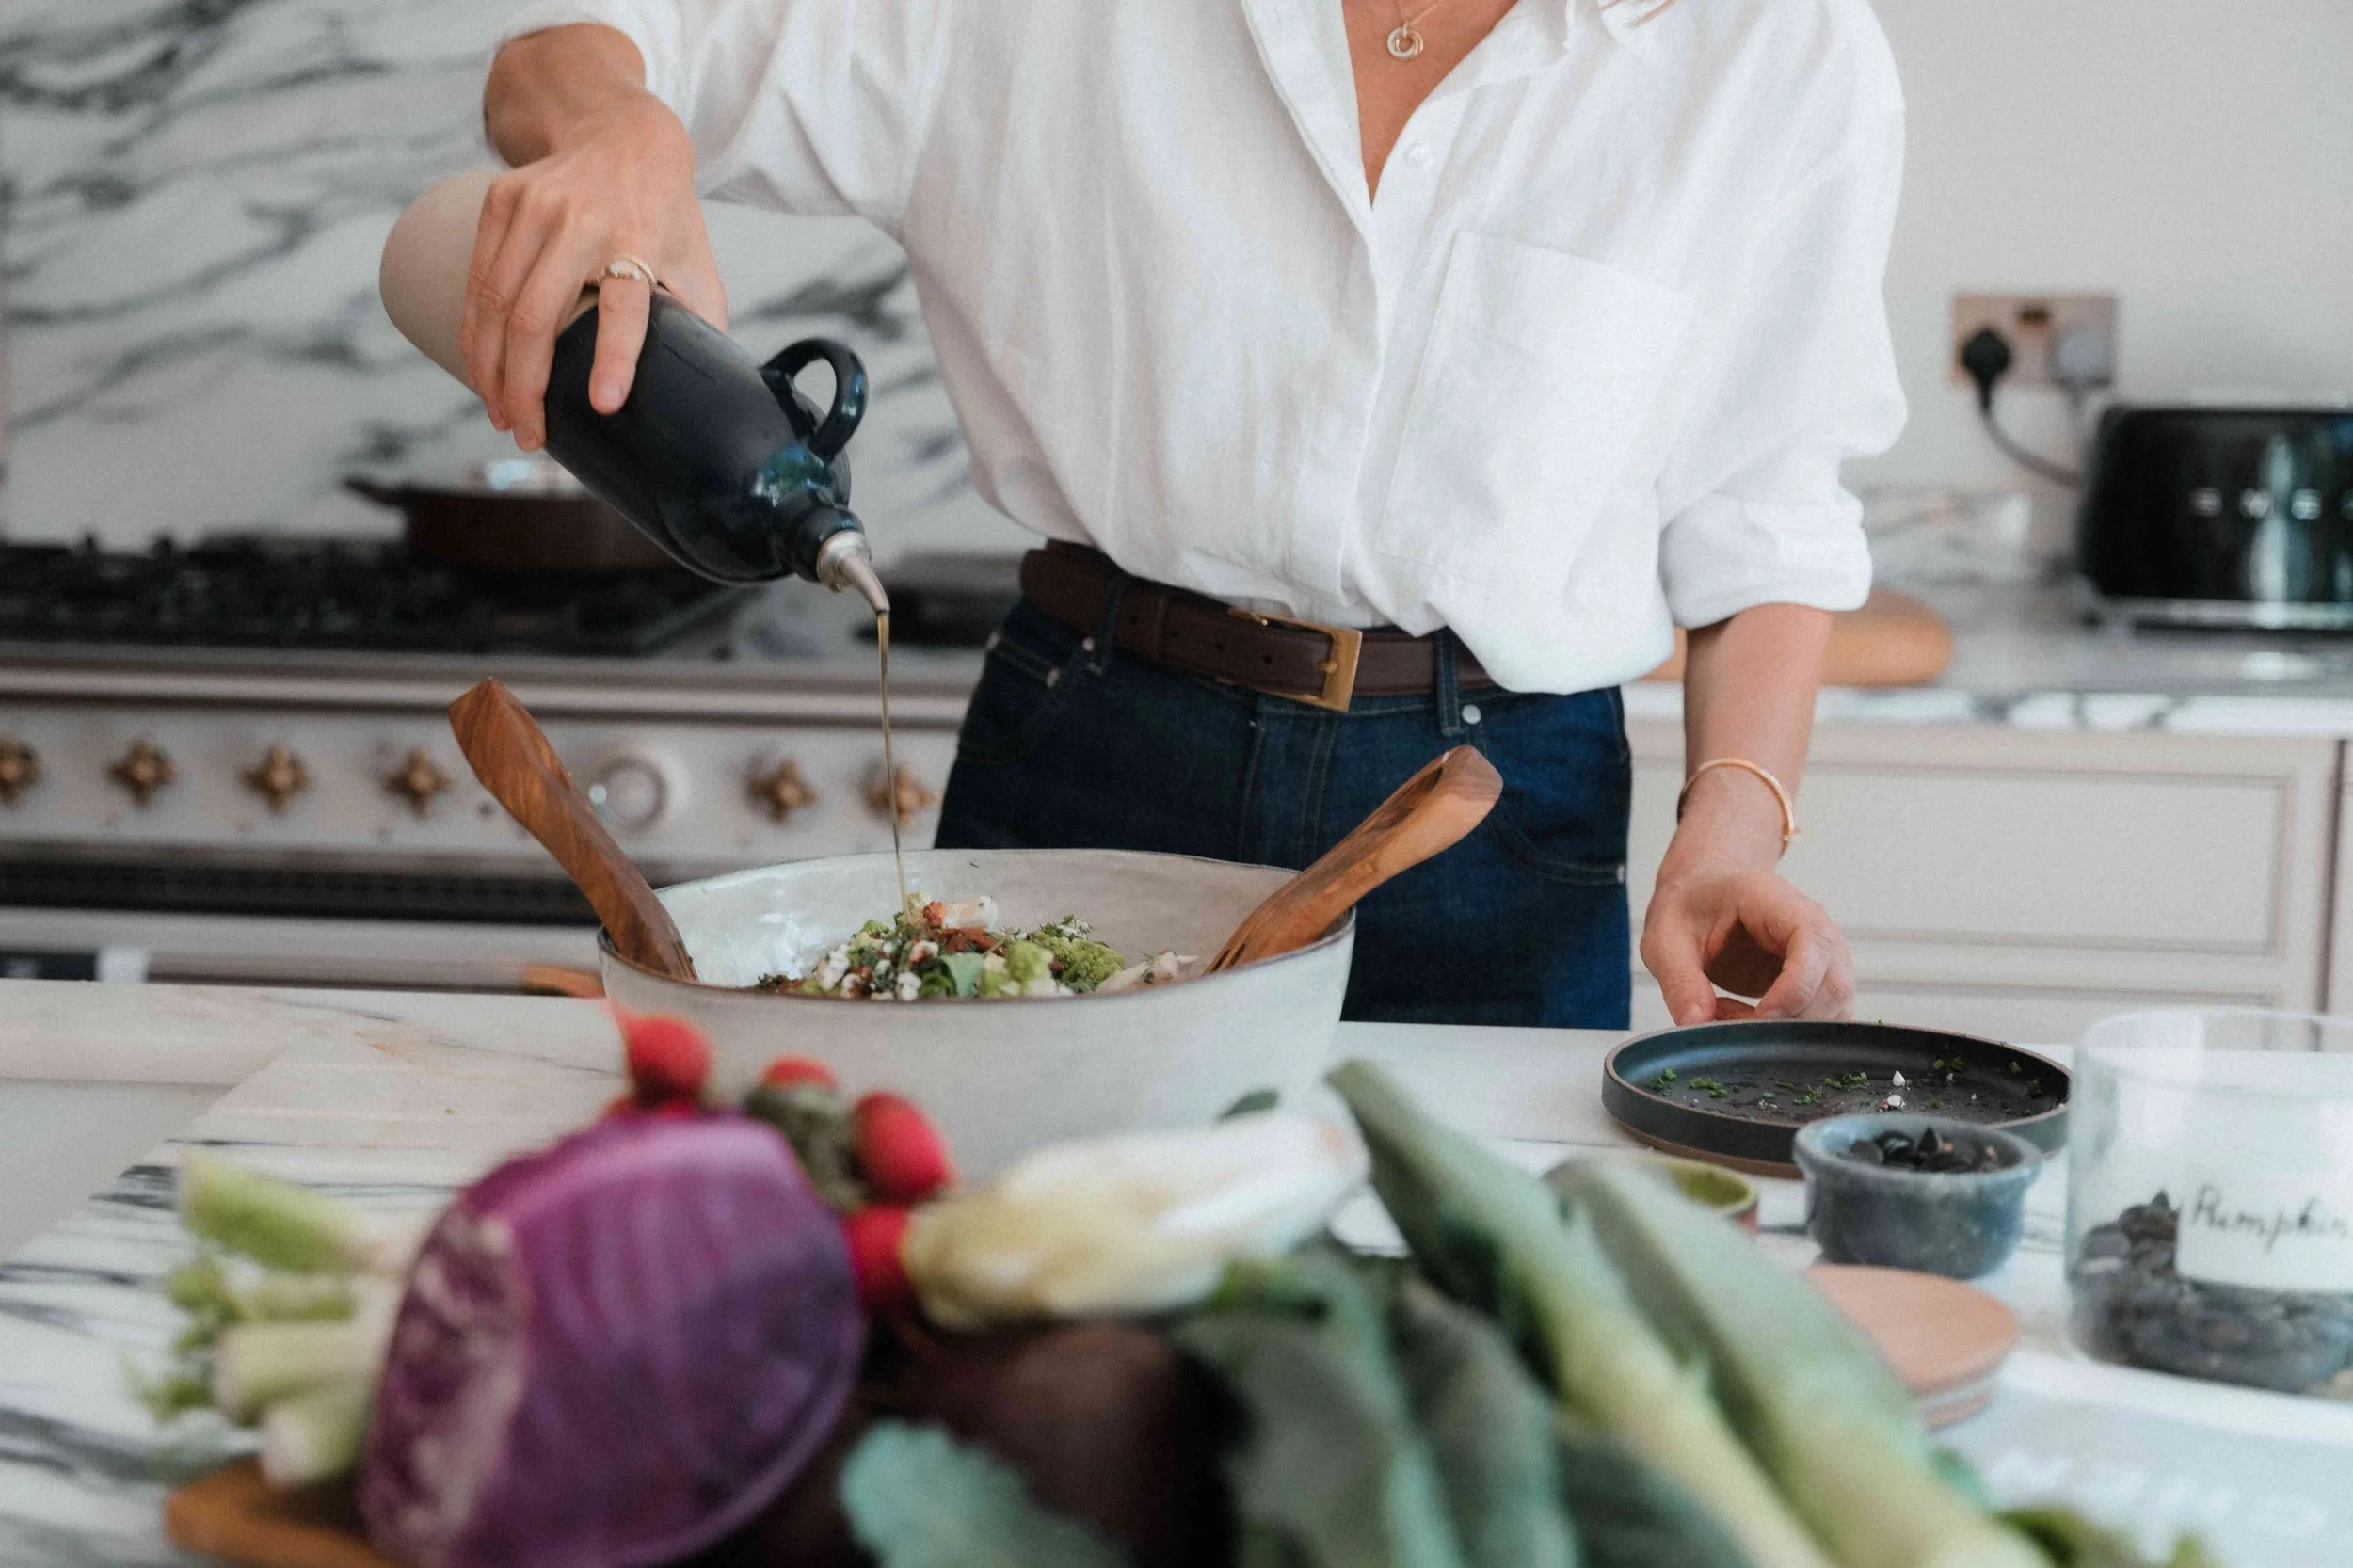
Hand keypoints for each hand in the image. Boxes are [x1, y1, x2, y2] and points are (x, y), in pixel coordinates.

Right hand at [462, 94, 725, 449]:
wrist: (619, 129)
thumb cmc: (662, 209)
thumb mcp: (694, 257)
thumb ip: (702, 319)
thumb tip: (710, 393)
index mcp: (638, 238)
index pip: (625, 306)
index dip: (614, 359)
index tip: (602, 406)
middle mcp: (580, 220)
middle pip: (536, 317)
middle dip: (525, 388)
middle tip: (529, 435)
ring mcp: (533, 207)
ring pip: (494, 304)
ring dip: (490, 370)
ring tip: (501, 413)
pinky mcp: (499, 200)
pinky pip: (476, 279)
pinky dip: (473, 332)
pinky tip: (480, 369)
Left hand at [1640, 865, 1856, 1025]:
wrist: (1704, 891)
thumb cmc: (1690, 904)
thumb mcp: (1665, 938)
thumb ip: (1680, 981)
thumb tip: (1696, 1025)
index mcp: (1777, 900)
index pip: (1814, 943)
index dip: (1796, 989)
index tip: (1760, 1015)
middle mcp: (1813, 926)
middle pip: (1834, 985)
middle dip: (1786, 1019)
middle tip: (1725, 1017)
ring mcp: (1822, 956)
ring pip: (1833, 1009)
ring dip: (1784, 1029)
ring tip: (1726, 1012)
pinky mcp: (1817, 982)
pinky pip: (1820, 1019)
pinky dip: (1786, 1032)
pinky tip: (1745, 1016)